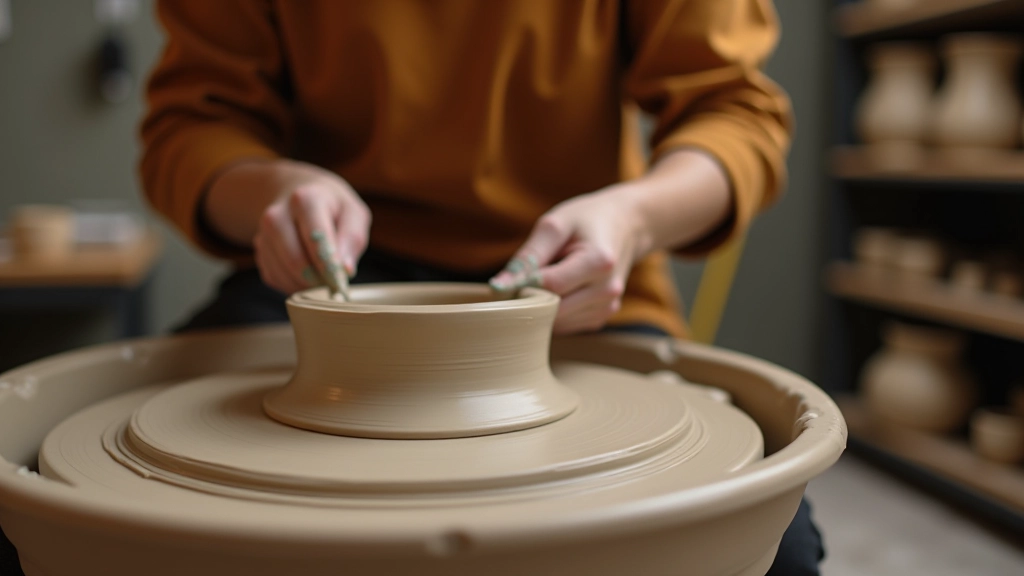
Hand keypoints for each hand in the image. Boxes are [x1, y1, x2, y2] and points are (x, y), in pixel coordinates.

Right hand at [206, 160, 370, 293]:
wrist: (296, 195)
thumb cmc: (332, 207)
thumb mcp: (353, 213)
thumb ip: (353, 239)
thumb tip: (345, 269)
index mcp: (304, 200)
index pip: (315, 239)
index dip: (330, 266)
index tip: (341, 281)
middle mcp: (277, 216)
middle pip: (296, 261)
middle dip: (318, 279)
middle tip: (335, 283)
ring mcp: (264, 234)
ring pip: (284, 274)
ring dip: (307, 285)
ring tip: (324, 277)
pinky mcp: (259, 252)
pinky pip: (275, 278)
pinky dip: (294, 284)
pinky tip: (307, 273)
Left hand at [490, 186, 650, 334]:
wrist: (626, 226)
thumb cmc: (586, 220)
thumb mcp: (555, 225)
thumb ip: (527, 256)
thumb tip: (498, 287)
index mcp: (599, 262)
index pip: (549, 286)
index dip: (522, 284)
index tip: (508, 278)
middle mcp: (607, 290)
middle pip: (552, 308)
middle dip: (531, 297)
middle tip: (522, 278)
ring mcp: (607, 307)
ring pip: (556, 322)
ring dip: (542, 305)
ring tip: (547, 277)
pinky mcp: (601, 317)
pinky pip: (565, 324)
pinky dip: (554, 311)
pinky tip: (559, 289)